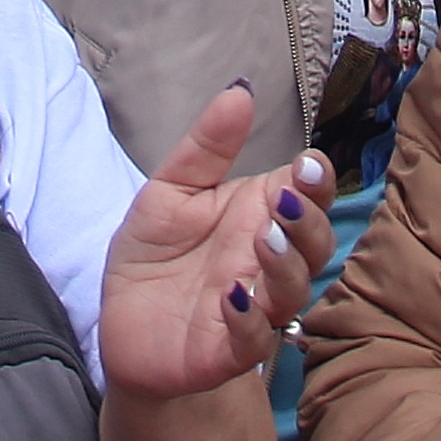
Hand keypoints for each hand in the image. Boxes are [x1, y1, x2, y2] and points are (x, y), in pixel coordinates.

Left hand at [94, 80, 330, 398]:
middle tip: (285, 204)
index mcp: (258, 215)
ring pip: (293, 289)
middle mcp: (265, 262)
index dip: (316, 180)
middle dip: (310, 222)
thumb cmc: (155, 255)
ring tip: (264, 239)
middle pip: (316, 242)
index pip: (309, 193)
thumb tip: (240, 90)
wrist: (123, 326)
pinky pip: (252, 340)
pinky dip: (250, 321)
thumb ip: (206, 148)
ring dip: (285, 264)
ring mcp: (252, 307)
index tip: (304, 164)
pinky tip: (232, 297)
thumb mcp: (169, 191)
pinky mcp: (226, 351)